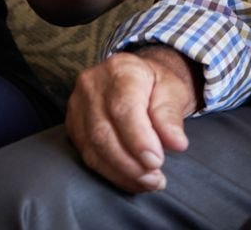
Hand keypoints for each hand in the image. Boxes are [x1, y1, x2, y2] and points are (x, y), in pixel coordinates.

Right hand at [67, 46, 200, 192]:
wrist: (136, 80)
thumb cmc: (156, 85)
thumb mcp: (172, 91)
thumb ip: (171, 116)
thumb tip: (176, 143)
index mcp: (119, 69)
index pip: (123, 107)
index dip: (138, 139)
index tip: (157, 161)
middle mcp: (92, 85)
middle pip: (103, 131)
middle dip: (130, 163)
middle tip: (156, 177)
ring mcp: (78, 105)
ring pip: (93, 147)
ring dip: (122, 172)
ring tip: (149, 181)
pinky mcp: (74, 126)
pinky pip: (88, 156)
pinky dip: (112, 173)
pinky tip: (132, 179)